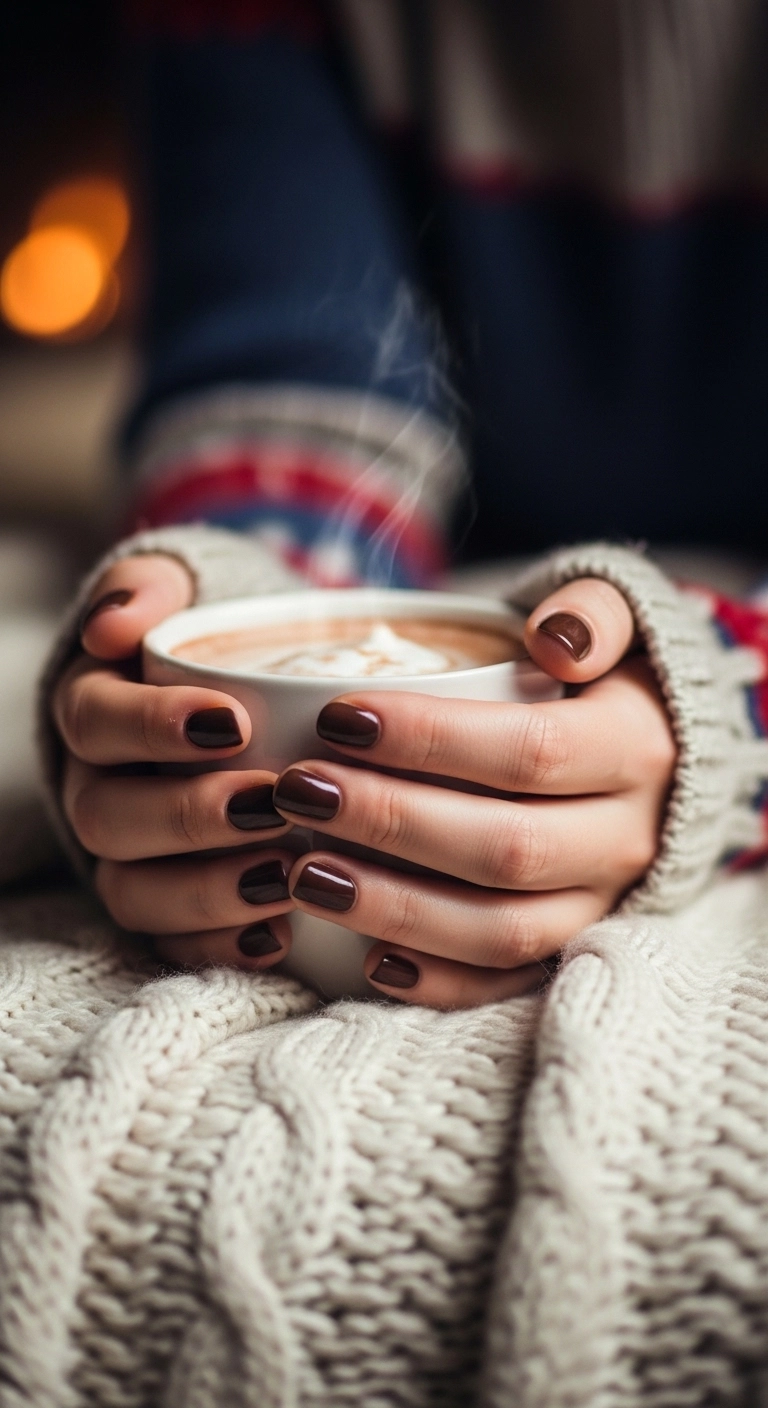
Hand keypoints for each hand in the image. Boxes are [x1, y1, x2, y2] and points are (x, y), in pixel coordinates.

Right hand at [54, 554, 296, 969]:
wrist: (246, 698)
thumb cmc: (214, 646)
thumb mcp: (184, 597)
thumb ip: (150, 589)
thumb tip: (116, 626)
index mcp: (93, 711)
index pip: (94, 721)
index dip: (154, 726)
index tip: (234, 721)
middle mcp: (96, 789)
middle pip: (108, 815)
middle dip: (189, 815)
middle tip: (271, 802)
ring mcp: (127, 856)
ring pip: (133, 890)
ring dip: (207, 890)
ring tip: (285, 874)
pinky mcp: (167, 907)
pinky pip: (172, 944)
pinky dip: (220, 946)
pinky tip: (280, 936)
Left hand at [272, 578, 676, 1007]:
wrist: (657, 754)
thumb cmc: (601, 680)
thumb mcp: (613, 625)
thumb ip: (593, 611)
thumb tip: (556, 638)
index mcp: (634, 749)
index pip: (530, 751)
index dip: (431, 740)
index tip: (337, 717)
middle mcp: (626, 837)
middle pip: (506, 848)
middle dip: (390, 823)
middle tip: (298, 791)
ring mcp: (600, 903)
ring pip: (502, 929)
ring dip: (396, 907)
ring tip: (303, 873)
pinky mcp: (570, 946)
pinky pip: (506, 982)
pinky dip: (438, 982)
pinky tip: (365, 960)